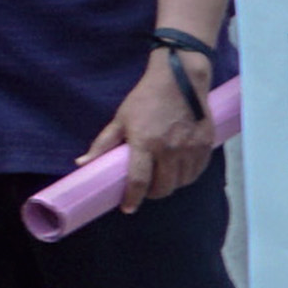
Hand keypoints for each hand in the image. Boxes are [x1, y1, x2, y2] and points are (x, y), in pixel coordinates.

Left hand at [86, 50, 216, 214]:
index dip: (132, 199)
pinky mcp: (206, 145)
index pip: (139, 181)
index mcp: (145, 143)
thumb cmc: (146, 98)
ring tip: (163, 178)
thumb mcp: (121, 119)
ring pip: (182, 182)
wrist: (181, 79)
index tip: (127, 208)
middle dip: (152, 193)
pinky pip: (197, 172)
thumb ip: (103, 144)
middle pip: (163, 188)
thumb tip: (82, 163)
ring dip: (171, 185)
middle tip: (146, 188)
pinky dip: (187, 176)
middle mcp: (170, 149)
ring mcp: (190, 148)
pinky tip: (179, 170)